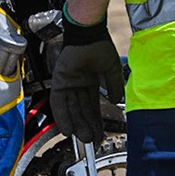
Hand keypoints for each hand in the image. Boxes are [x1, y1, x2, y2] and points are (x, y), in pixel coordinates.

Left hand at [49, 16, 123, 145]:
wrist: (90, 34)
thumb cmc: (100, 47)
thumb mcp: (112, 70)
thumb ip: (114, 86)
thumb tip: (115, 101)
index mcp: (89, 81)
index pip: (91, 106)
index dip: (95, 120)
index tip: (99, 134)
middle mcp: (77, 84)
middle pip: (81, 110)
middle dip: (87, 126)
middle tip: (92, 141)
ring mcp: (67, 83)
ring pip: (70, 109)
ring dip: (76, 125)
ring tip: (82, 139)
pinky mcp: (59, 81)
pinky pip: (59, 102)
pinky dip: (62, 116)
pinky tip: (67, 129)